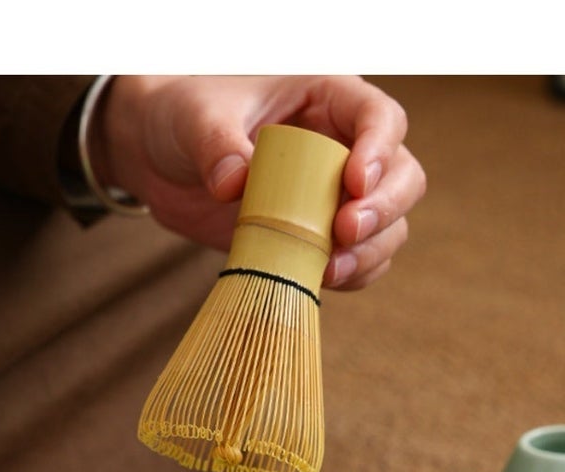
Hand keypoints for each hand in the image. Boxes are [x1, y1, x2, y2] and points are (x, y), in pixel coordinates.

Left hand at [96, 75, 425, 289]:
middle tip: (344, 231)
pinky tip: (323, 280)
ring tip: (331, 269)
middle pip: (402, 176)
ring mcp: (336, 197)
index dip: (380, 150)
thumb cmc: (186, 115)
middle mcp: (345, 147)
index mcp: (328, 98)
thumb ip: (215, 144)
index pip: (380, 117)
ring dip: (370, 251)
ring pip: (389, 225)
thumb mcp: (195, 117)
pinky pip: (358, 261)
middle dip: (384, 209)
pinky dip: (352, 276)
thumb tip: (234, 183)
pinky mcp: (318, 237)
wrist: (163, 159)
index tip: (355, 182)